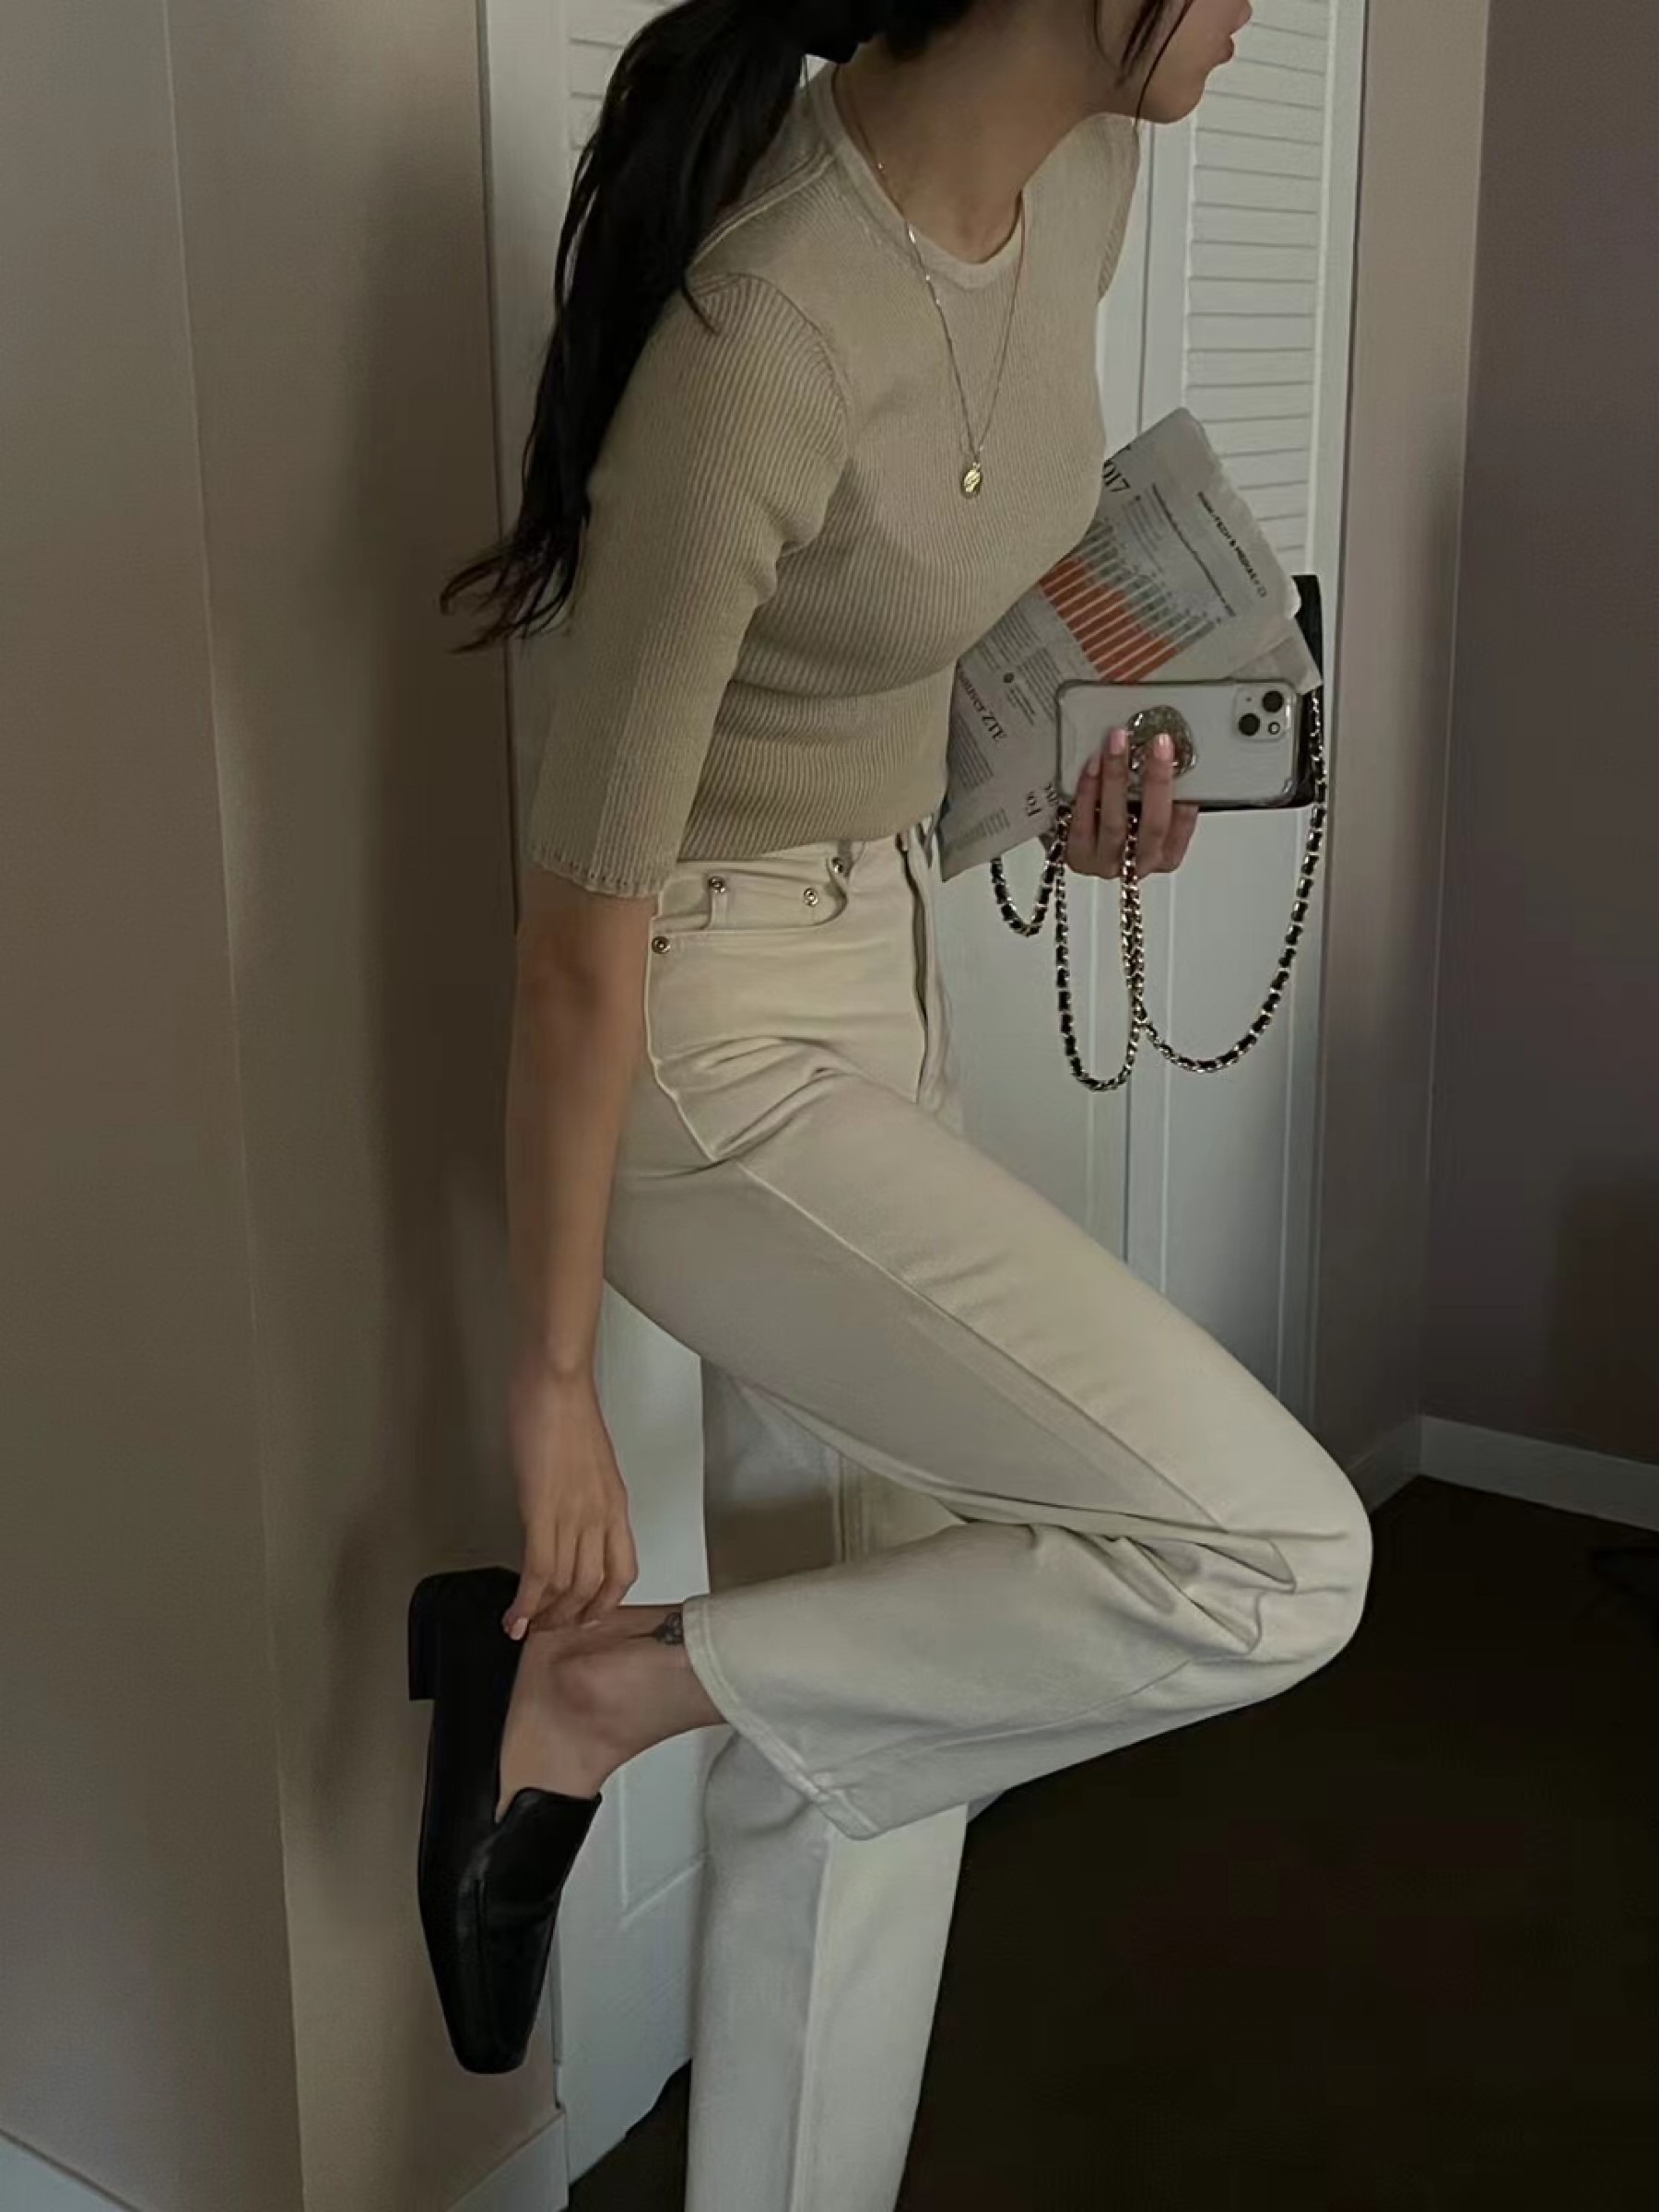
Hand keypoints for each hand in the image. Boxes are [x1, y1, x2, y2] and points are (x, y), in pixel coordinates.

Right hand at [504, 1352, 638, 1636]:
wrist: (556, 1380)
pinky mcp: (544, 1509)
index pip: (622, 1570)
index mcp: (615, 1504)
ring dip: (544, 1615)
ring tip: (525, 1628)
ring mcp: (575, 1514)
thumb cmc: (566, 1407)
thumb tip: (563, 1517)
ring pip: (566, 1586)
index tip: (583, 1617)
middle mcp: (601, 1516)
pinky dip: (526, 1601)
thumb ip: (581, 1494)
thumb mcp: (586, 1461)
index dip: (604, 1603)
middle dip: (569, 1617)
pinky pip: (539, 1569)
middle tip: (546, 1629)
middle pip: (592, 1587)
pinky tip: (514, 1616)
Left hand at [1066, 726, 1199, 879]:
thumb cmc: (1121, 821)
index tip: (1180, 758)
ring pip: (1115, 823)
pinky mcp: (1079, 857)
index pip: (1182, 825)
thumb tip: (1166, 751)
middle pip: (1153, 825)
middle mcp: (1139, 863)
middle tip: (1158, 745)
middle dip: (1157, 781)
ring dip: (1117, 778)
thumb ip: (1158, 790)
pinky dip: (1088, 791)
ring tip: (1118, 745)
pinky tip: (1093, 766)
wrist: (1077, 840)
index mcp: (1167, 854)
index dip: (1185, 791)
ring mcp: (1108, 862)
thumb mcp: (1147, 807)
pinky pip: (1083, 824)